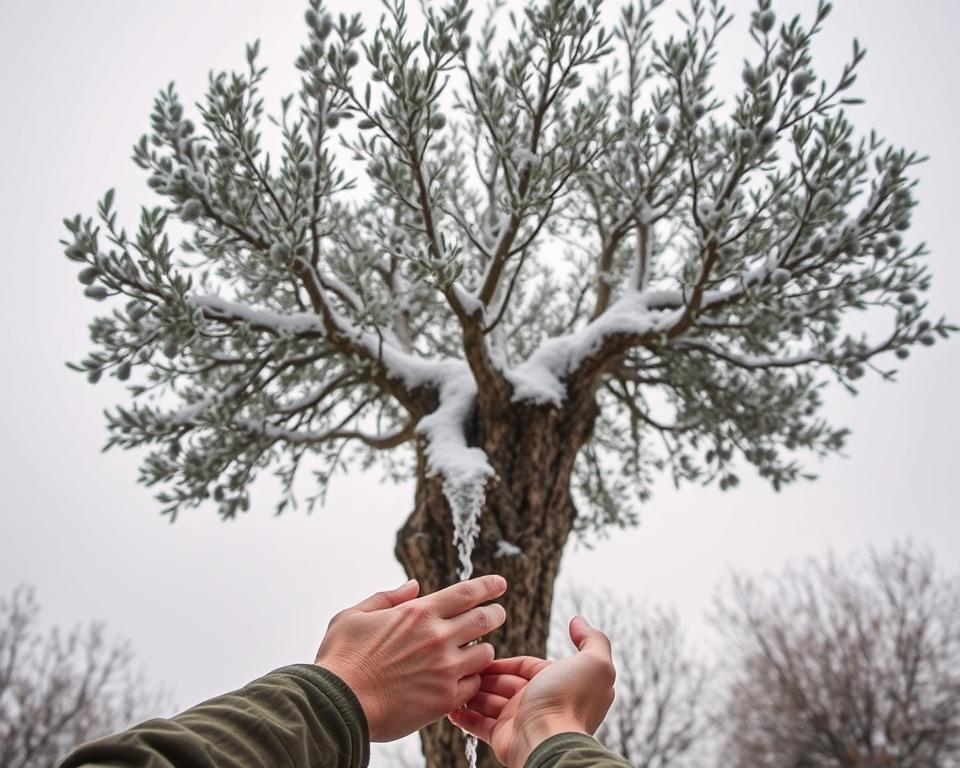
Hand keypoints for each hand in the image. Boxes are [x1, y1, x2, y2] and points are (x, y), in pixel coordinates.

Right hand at [315, 575, 506, 741]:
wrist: (339, 705)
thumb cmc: (341, 660)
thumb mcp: (354, 616)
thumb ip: (386, 598)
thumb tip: (413, 585)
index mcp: (419, 613)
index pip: (467, 592)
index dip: (488, 585)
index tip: (500, 584)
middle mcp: (438, 637)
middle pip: (484, 619)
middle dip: (496, 614)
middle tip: (498, 613)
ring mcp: (445, 669)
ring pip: (485, 654)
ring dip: (483, 650)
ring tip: (477, 652)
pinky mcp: (445, 699)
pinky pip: (474, 685)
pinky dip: (471, 680)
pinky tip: (462, 680)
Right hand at [448, 616, 614, 766]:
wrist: (549, 740)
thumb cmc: (569, 700)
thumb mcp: (593, 662)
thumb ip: (591, 639)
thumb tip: (577, 621)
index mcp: (556, 683)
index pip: (525, 666)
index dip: (505, 660)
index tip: (485, 652)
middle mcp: (538, 701)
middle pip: (504, 682)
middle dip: (484, 674)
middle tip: (463, 664)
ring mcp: (519, 720)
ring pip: (489, 701)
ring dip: (472, 691)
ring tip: (453, 680)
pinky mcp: (502, 737)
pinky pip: (479, 724)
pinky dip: (465, 716)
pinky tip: (452, 706)